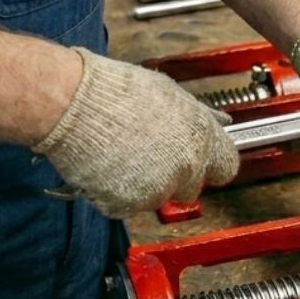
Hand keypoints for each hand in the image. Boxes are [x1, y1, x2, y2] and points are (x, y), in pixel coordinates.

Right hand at [34, 49, 238, 216]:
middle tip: (148, 156)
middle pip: (191, 189)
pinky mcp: (127, 205)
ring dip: (142, 184)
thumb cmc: (114, 92)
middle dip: (174, 177)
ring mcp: (157, 188)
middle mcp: (185, 166)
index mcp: (200, 136)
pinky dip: (115, 193)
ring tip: (119, 154)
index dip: (210, 164)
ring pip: (157, 198)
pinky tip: (104, 166)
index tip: (199, 162)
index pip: (226, 167)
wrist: (72, 104)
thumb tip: (219, 122)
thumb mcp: (168, 93)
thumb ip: (196, 117)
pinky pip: (127, 207)